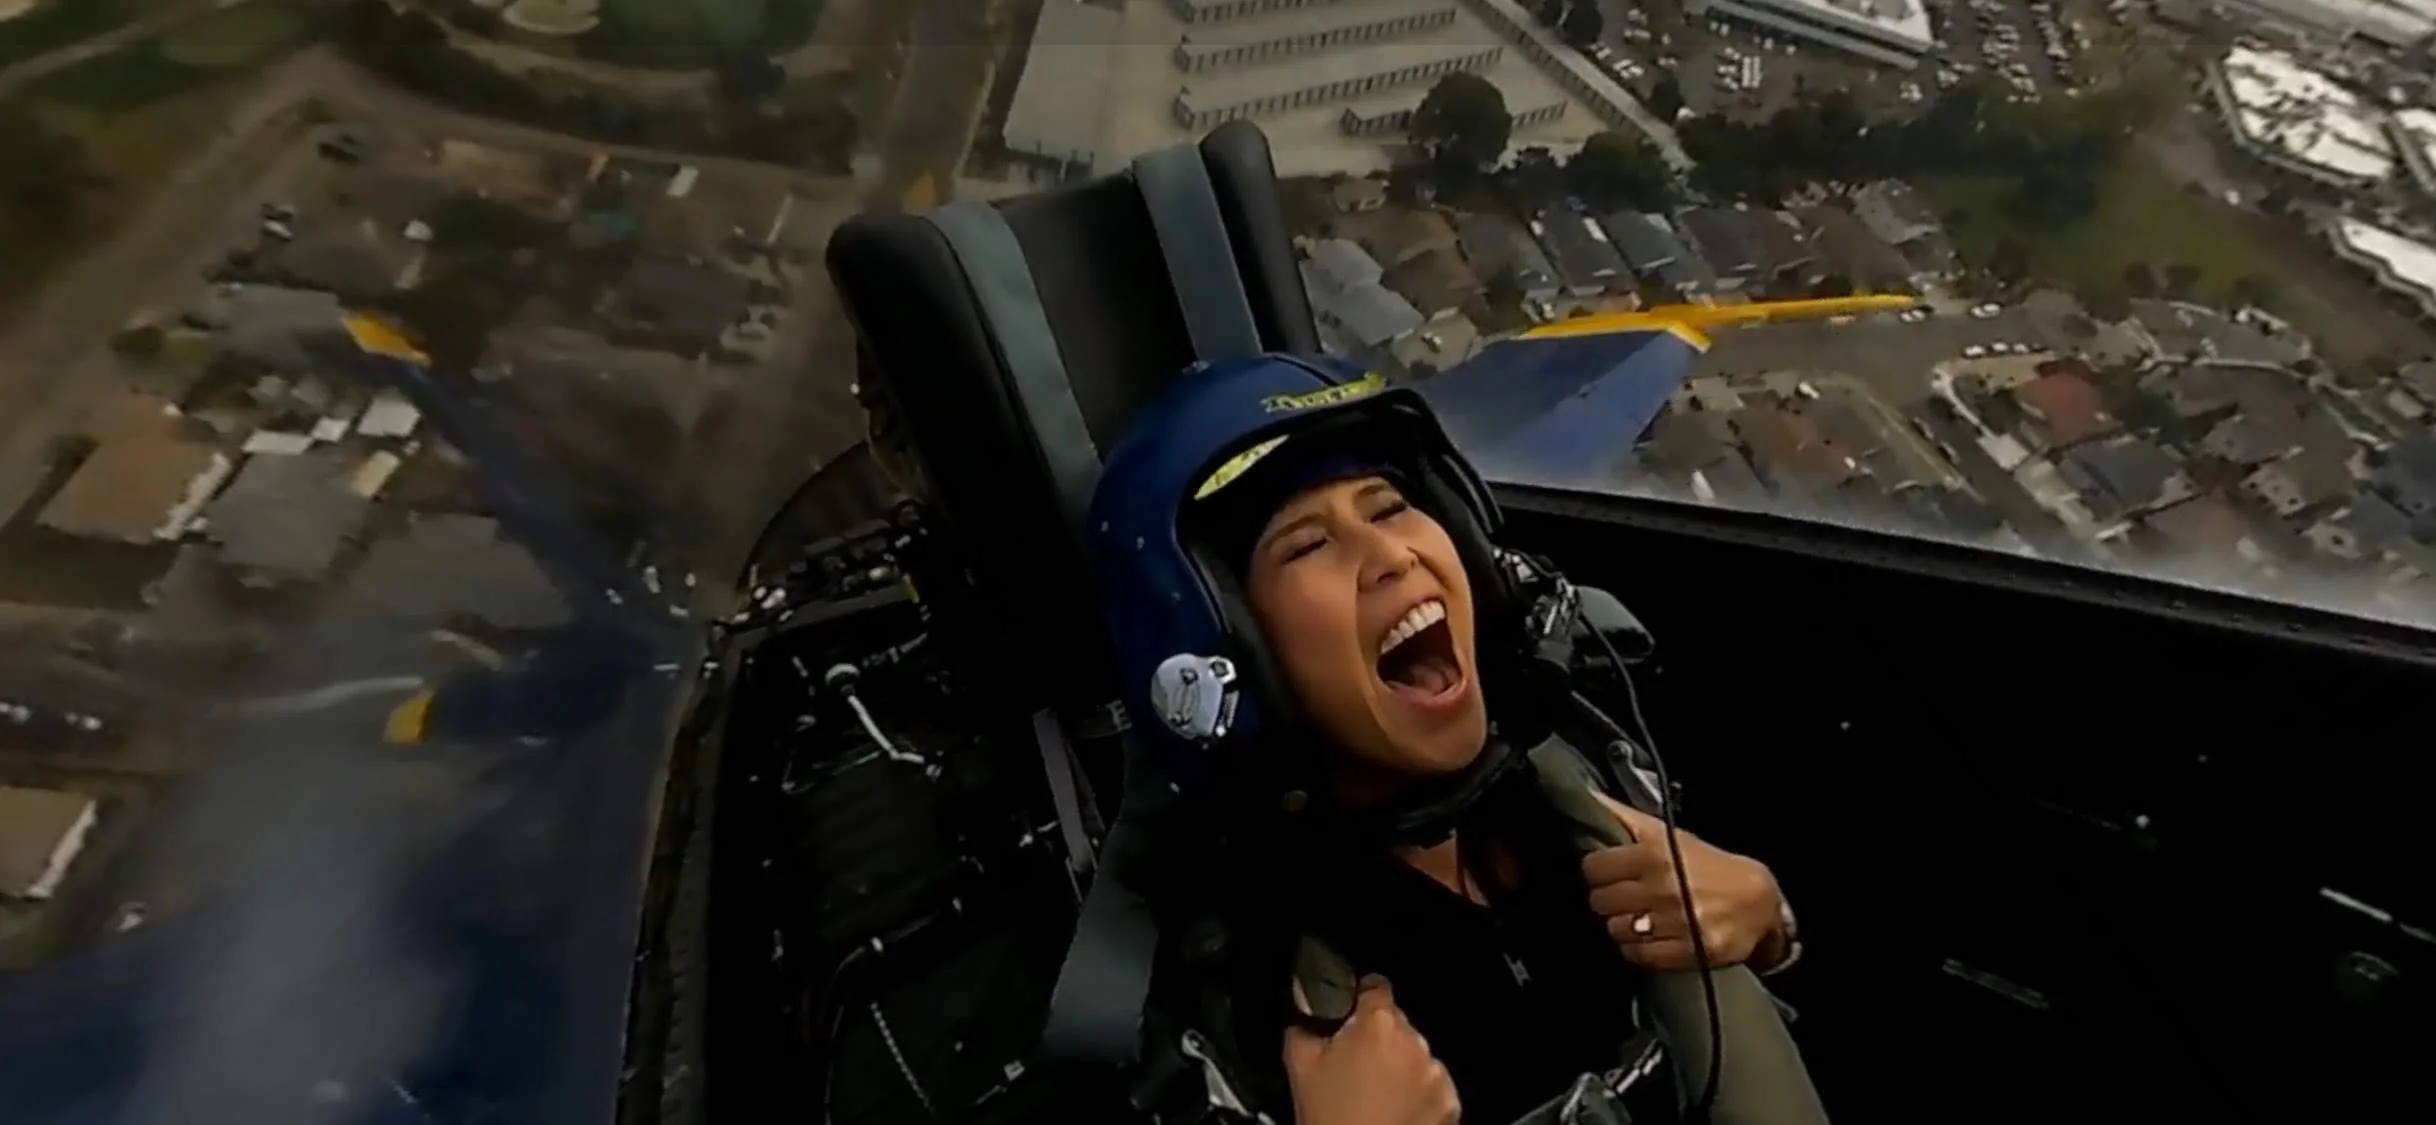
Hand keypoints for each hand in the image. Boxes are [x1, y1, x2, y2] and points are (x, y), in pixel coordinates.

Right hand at [1283, 976, 1460, 1124]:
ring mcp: (1436, 1073)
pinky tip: (1398, 1110)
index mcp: (1377, 1024)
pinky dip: (1419, 1092)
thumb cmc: (1328, 1114)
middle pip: (1396, 1024)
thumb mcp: (1299, 1066)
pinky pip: (1433, 1084)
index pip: (1376, 987)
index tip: (1353, 1014)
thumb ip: (1303, 1029)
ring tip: (1378, 1094)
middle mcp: (1414, 1041)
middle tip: (1357, 1067)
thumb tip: (1308, 1018)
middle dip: (1379, 1038)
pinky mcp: (1450, 1102)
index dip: (1362, 998)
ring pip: (1416, 1055)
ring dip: (1401, 1065)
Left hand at [1581, 794, 1787, 971]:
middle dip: (1608, 899)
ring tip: (1638, 918)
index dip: (1597, 871)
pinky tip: (1651, 937)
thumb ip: (1626, 819)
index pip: (1594, 867)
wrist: (1758, 902)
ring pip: (1615, 930)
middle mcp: (1663, 887)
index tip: (1607, 873)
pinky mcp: (1687, 952)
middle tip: (1623, 897)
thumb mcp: (1669, 834)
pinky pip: (1637, 955)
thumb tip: (1588, 798)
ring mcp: (1676, 922)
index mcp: (1655, 854)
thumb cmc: (1707, 865)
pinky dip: (1638, 949)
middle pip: (1600, 901)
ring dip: (1622, 926)